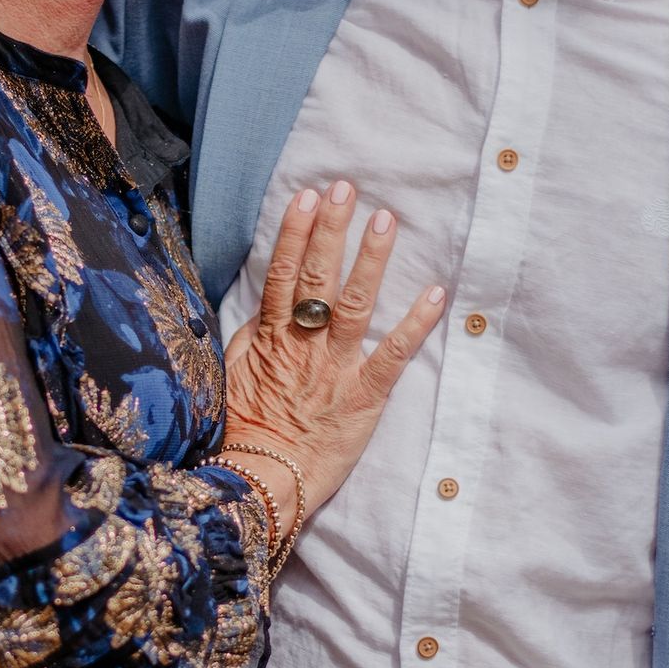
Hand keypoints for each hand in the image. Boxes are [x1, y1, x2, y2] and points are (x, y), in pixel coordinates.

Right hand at [222, 180, 444, 517]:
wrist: (260, 480)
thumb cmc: (242, 430)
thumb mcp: (232, 375)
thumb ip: (252, 337)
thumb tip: (265, 307)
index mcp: (270, 337)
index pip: (283, 273)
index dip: (296, 232)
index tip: (307, 196)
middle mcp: (304, 345)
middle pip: (317, 276)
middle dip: (332, 228)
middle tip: (346, 187)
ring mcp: (334, 368)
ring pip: (354, 303)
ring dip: (370, 259)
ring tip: (384, 219)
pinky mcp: (363, 397)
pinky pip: (393, 356)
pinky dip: (415, 323)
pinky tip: (436, 293)